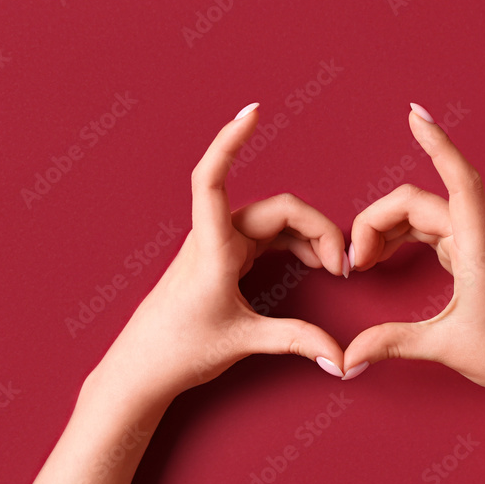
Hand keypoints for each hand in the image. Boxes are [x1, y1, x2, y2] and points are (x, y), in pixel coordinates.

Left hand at [92, 104, 348, 414]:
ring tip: (332, 266)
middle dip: (315, 228)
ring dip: (305, 237)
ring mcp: (214, 248)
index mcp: (210, 250)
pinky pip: (261, 238)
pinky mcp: (218, 261)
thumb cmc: (179, 351)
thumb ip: (297, 342)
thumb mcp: (243, 342)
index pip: (212, 179)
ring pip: (269, 223)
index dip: (230, 141)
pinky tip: (309, 262)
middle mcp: (211, 240)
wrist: (142, 371)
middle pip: (273, 210)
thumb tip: (341, 358)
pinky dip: (289, 245)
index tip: (253, 112)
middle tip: (342, 266)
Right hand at [343, 104, 484, 402]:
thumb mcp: (445, 347)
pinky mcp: (477, 257)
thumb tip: (348, 357)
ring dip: (389, 228)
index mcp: (480, 249)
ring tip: (364, 261)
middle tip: (354, 264)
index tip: (415, 115)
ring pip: (426, 215)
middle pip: (420, 203)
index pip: (459, 180)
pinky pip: (436, 230)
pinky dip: (406, 236)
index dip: (437, 144)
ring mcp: (481, 245)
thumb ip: (392, 343)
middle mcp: (483, 238)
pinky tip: (386, 254)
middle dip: (378, 221)